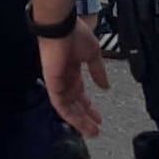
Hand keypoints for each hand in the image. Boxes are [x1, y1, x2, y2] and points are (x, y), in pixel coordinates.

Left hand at [40, 21, 110, 137]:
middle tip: (95, 129)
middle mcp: (64, 79)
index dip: (89, 106)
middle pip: (75, 104)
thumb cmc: (75, 34)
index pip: (80, 94)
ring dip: (80, 120)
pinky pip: (60, 105)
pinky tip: (80, 122)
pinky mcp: (53, 85)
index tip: (99, 116)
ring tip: (91, 131)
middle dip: (86, 117)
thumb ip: (98, 72)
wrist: (62, 26)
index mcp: (73, 70)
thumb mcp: (93, 54)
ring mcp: (58, 83)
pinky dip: (70, 115)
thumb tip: (105, 86)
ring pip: (68, 108)